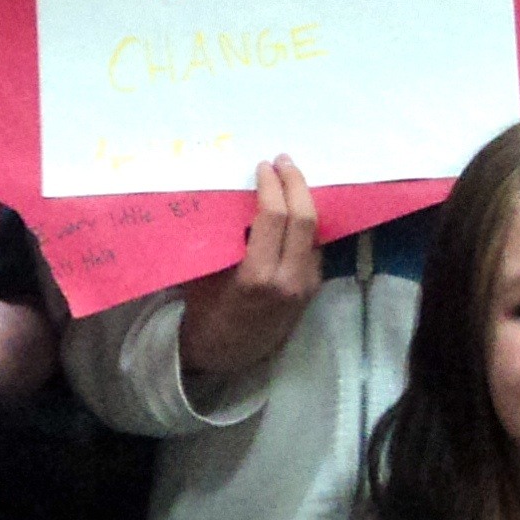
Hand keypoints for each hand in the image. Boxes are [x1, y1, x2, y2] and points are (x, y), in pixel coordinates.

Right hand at [177, 159, 320, 387]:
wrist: (226, 356)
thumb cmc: (205, 313)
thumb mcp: (204, 275)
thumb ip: (221, 241)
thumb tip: (227, 198)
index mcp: (258, 276)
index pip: (274, 217)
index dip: (271, 185)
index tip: (263, 166)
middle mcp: (289, 280)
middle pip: (306, 219)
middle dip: (296, 183)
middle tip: (283, 162)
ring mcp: (305, 286)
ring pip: (315, 232)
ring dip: (304, 201)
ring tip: (288, 179)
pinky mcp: (312, 289)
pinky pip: (313, 247)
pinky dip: (304, 224)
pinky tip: (292, 210)